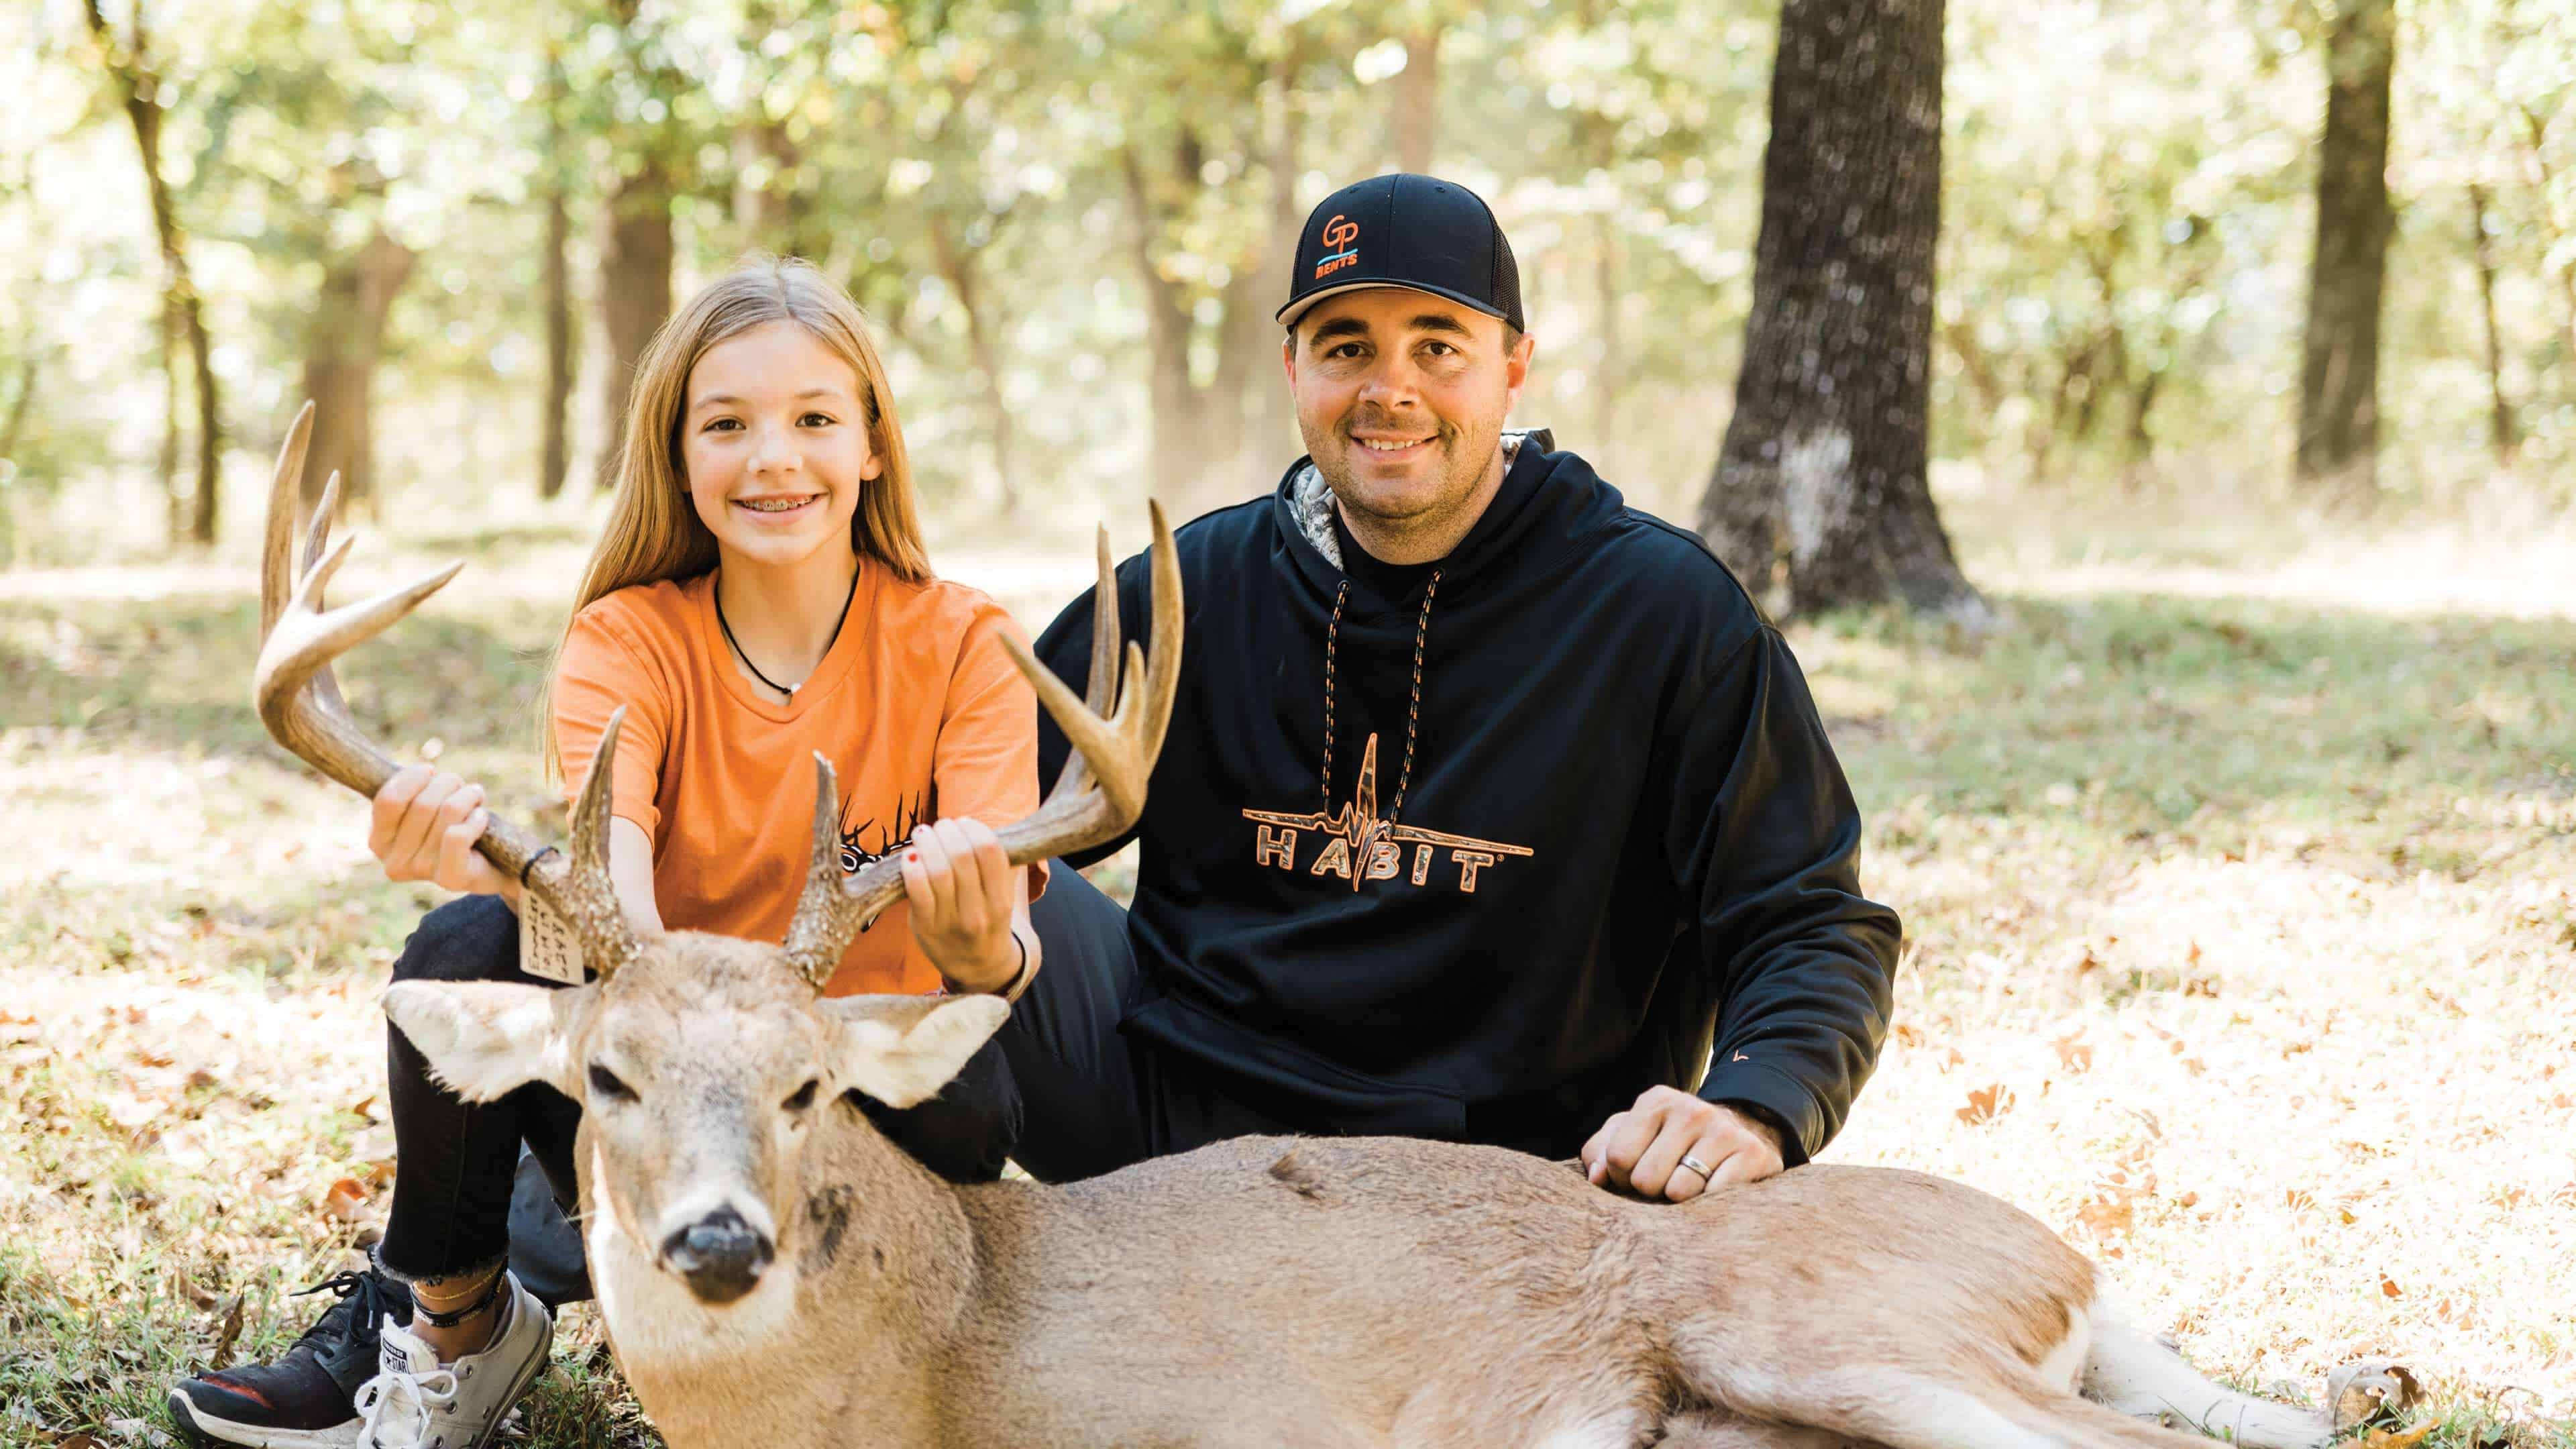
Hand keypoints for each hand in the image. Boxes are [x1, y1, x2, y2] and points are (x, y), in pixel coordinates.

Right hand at [369, 765, 509, 896]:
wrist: (490, 865)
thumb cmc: (451, 827)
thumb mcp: (424, 807)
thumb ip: (411, 791)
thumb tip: (424, 771)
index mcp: (379, 841)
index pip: (388, 800)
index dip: (412, 777)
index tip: (429, 771)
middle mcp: (394, 861)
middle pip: (423, 803)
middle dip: (447, 783)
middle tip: (460, 785)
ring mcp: (421, 872)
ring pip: (447, 812)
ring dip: (467, 795)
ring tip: (474, 795)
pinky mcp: (450, 878)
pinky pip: (458, 834)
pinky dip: (476, 817)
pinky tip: (481, 817)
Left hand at [901, 818, 1019, 992]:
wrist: (977, 968)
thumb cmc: (987, 920)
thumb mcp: (1002, 896)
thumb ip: (996, 865)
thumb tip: (974, 825)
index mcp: (1001, 901)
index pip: (990, 851)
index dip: (974, 828)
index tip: (965, 823)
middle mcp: (978, 913)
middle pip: (962, 856)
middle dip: (947, 831)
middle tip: (941, 826)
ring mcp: (950, 922)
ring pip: (938, 870)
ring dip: (927, 842)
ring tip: (923, 834)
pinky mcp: (925, 927)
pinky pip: (916, 890)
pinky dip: (911, 866)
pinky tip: (911, 855)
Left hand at [1581, 1088, 1785, 1202]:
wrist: (1742, 1132)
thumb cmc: (1673, 1141)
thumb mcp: (1634, 1135)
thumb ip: (1602, 1151)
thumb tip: (1598, 1177)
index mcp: (1655, 1101)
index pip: (1618, 1157)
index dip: (1622, 1177)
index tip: (1638, 1173)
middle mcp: (1690, 1109)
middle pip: (1646, 1178)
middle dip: (1652, 1191)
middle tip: (1667, 1182)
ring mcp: (1723, 1130)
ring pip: (1679, 1191)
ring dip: (1681, 1201)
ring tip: (1691, 1185)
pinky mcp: (1752, 1153)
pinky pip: (1714, 1197)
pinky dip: (1710, 1204)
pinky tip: (1714, 1190)